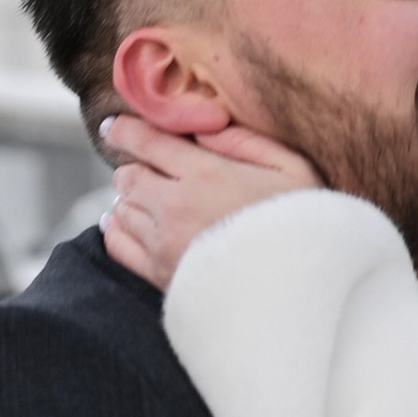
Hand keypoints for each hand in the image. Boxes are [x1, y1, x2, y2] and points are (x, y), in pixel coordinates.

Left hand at [101, 113, 318, 291]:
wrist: (300, 290)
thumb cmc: (303, 226)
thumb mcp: (292, 168)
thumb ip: (245, 141)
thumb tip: (202, 130)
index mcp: (205, 174)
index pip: (145, 142)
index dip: (124, 130)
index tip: (114, 127)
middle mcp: (175, 207)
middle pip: (127, 176)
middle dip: (134, 167)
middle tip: (151, 170)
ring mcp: (164, 243)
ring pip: (121, 208)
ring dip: (130, 199)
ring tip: (150, 199)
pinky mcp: (161, 275)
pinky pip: (118, 245)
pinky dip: (117, 230)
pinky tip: (128, 224)